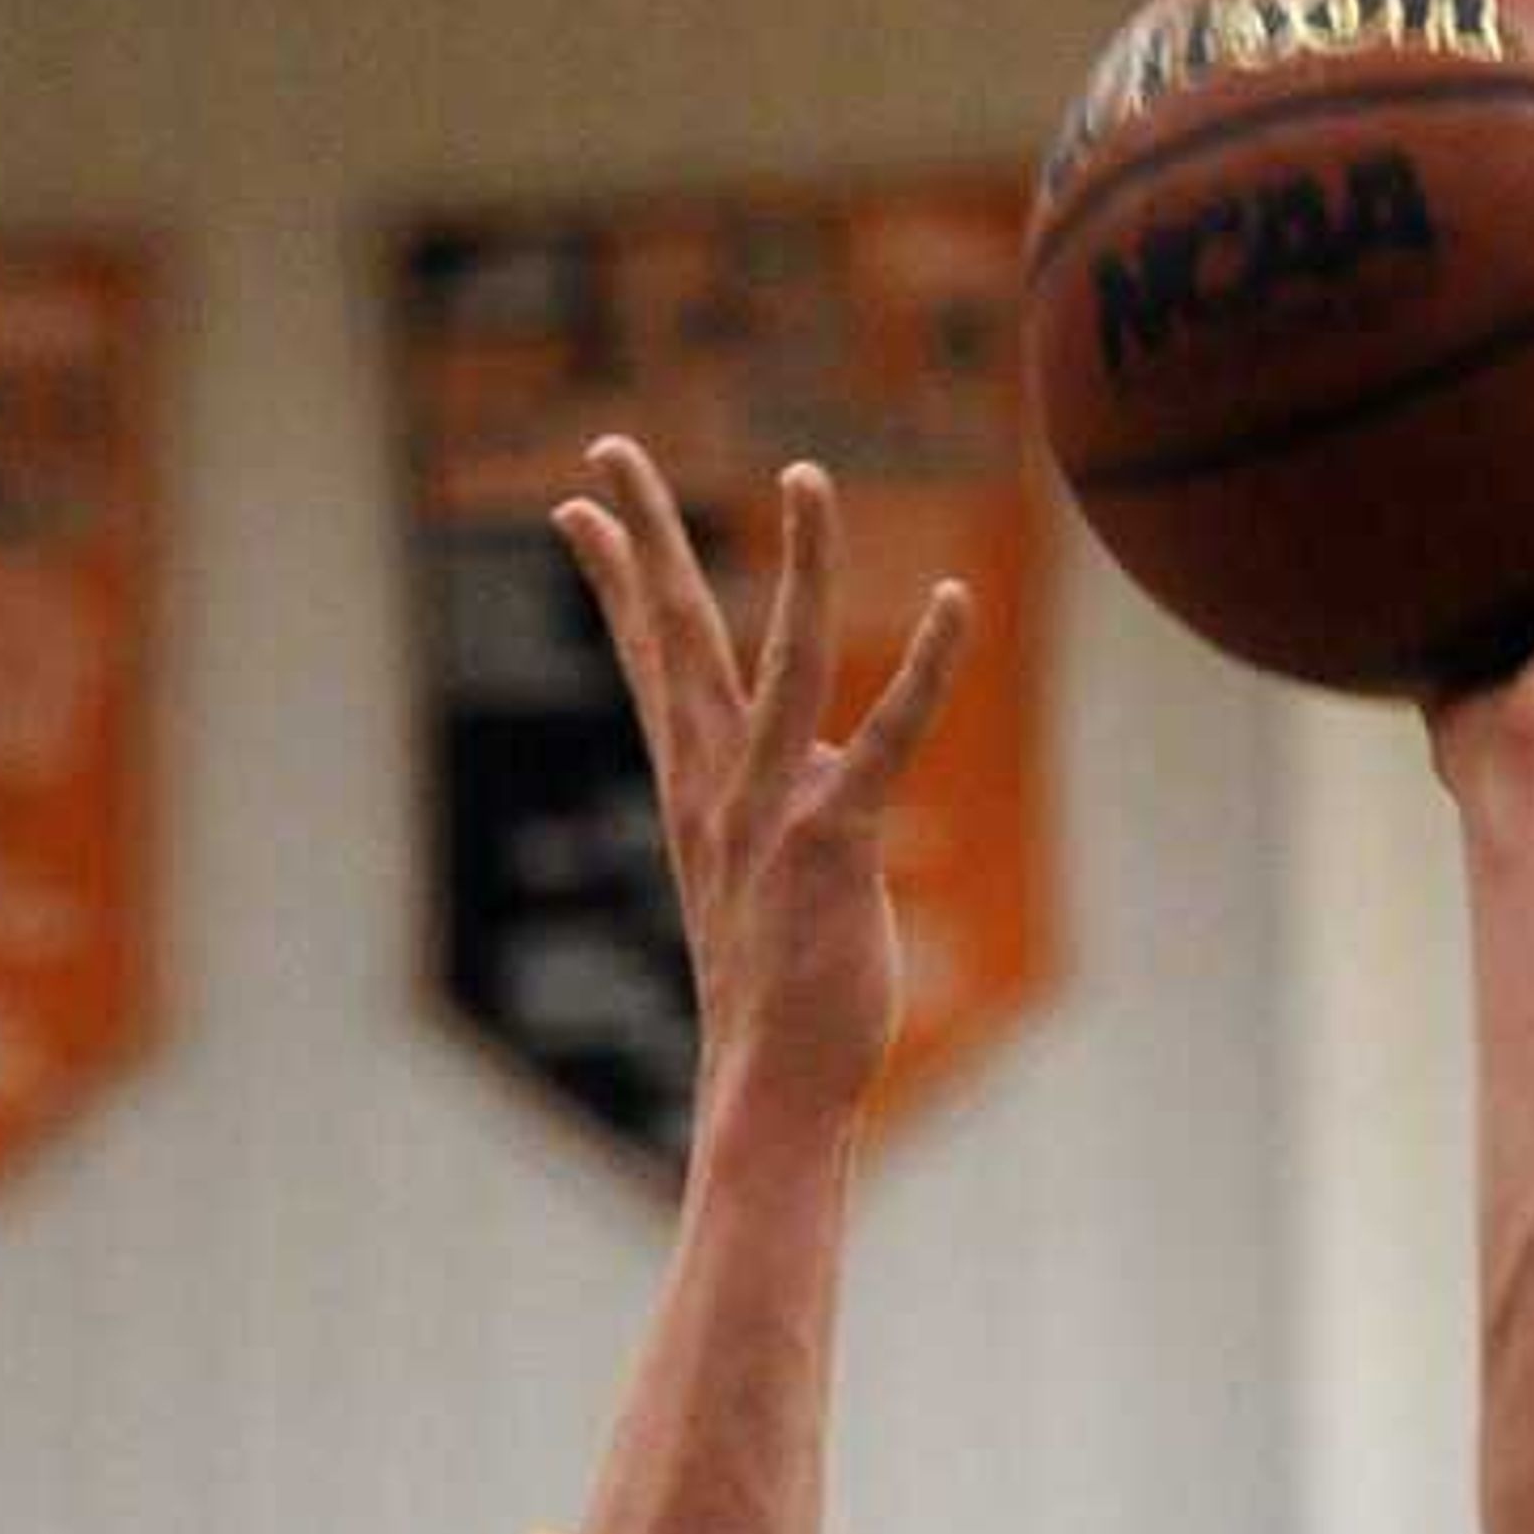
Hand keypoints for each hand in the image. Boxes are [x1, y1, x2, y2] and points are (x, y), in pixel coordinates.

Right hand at [552, 439, 970, 1121]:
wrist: (770, 1090)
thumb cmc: (779, 1001)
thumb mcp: (763, 886)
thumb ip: (786, 808)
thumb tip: (829, 761)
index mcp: (695, 795)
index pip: (646, 666)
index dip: (614, 580)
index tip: (576, 508)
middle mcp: (718, 792)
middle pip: (675, 638)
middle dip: (644, 534)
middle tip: (607, 443)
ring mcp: (771, 816)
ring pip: (782, 665)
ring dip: (800, 567)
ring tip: (805, 476)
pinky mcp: (833, 847)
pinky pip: (889, 741)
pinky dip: (926, 671)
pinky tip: (957, 601)